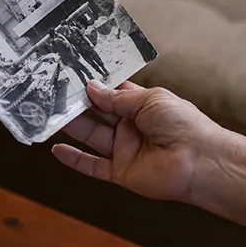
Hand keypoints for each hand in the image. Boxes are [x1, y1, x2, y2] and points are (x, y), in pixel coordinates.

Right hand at [52, 81, 245, 226]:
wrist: (199, 162)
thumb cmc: (183, 124)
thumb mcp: (149, 100)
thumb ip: (117, 97)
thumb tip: (91, 87)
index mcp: (143, 105)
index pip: (112, 92)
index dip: (94, 84)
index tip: (70, 73)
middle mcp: (132, 127)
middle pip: (98, 113)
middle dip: (76, 103)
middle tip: (51, 92)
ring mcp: (126, 150)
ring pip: (91, 136)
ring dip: (70, 127)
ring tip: (46, 114)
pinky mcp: (122, 172)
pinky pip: (93, 166)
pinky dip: (74, 159)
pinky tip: (55, 149)